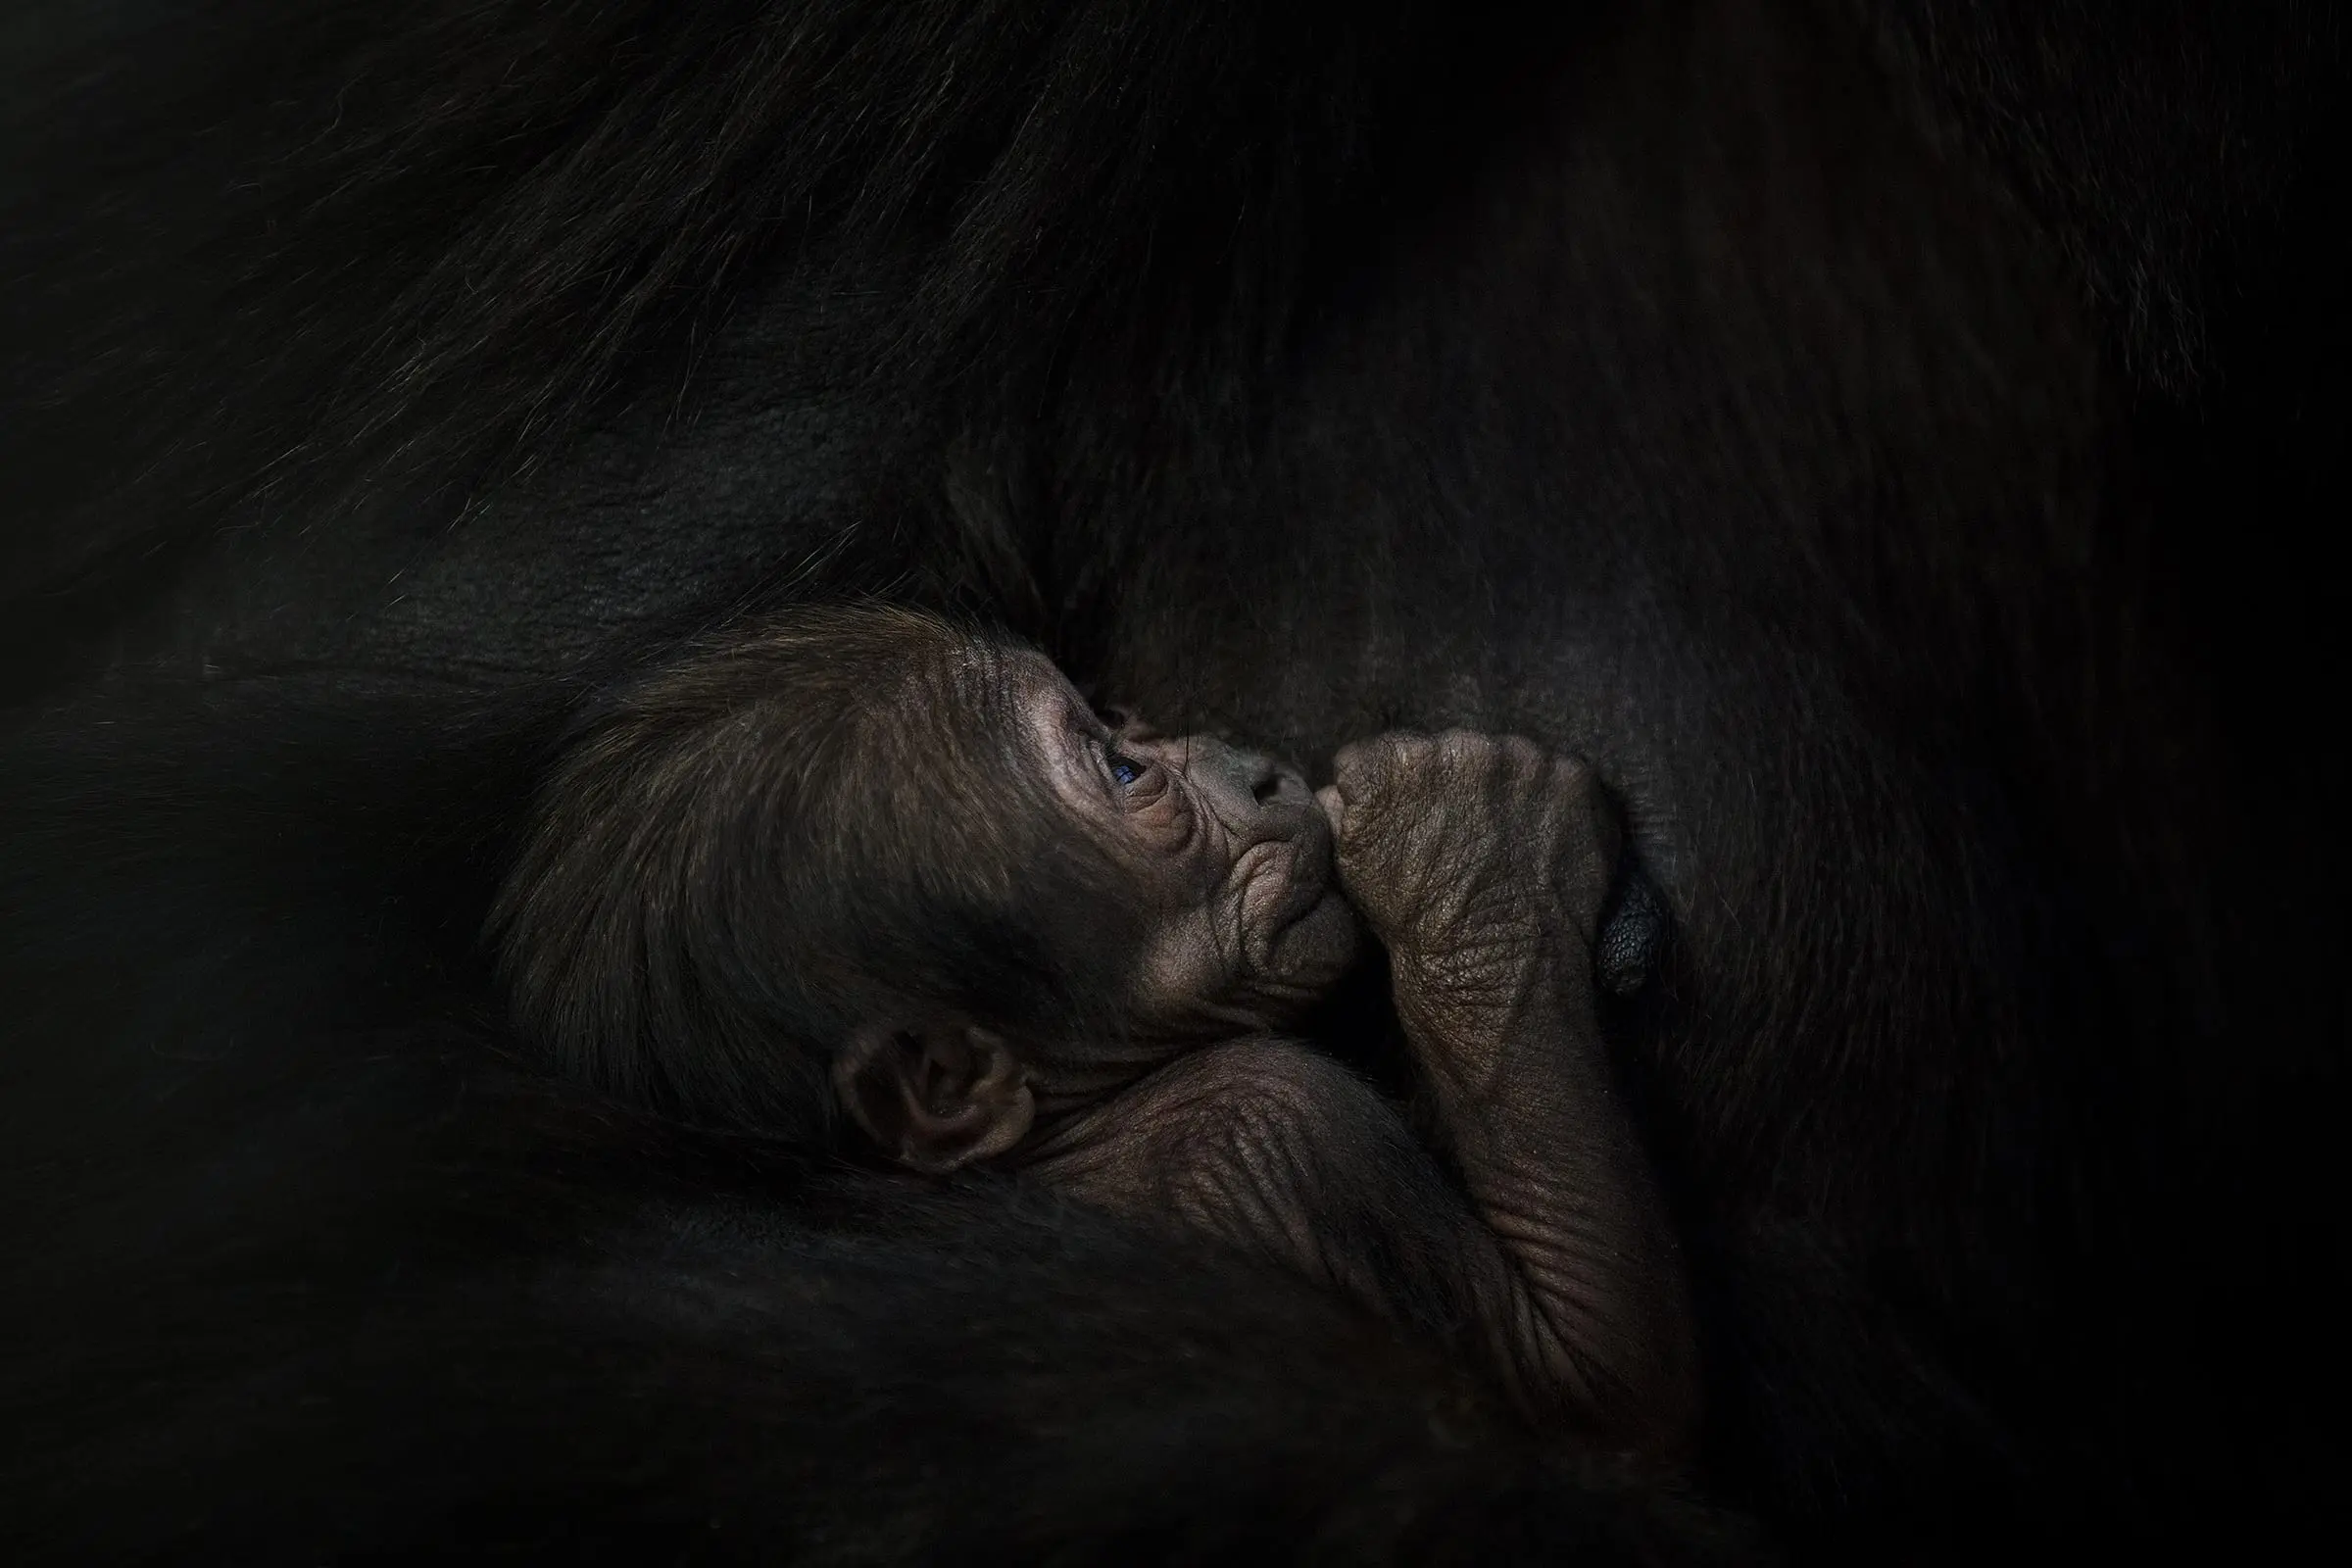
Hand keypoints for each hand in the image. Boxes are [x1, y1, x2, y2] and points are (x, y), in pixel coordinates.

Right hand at [1318, 731, 1618, 1013]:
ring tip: (1502, 846)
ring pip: (1504, 759)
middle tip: (1458, 838)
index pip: (1384, 754)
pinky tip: (1540, 845)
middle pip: (1447, 750)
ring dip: (1503, 790)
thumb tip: (1339, 785)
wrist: (1495, 973)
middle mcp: (1455, 746)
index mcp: (1389, 762)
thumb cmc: (1416, 927)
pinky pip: (1558, 776)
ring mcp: (1520, 759)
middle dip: (1450, 785)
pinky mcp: (1572, 778)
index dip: (1395, 793)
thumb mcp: (1348, 866)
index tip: (1407, 825)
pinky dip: (1552, 806)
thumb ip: (1341, 807)